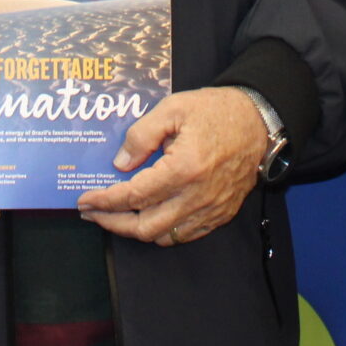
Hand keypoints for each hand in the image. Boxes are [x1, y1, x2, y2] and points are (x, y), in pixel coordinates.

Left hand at [76, 88, 263, 246]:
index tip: (85, 200)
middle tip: (94, 212)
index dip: (105, 201)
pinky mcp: (220, 215)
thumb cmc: (217, 111)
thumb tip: (120, 164)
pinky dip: (161, 232)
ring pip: (163, 237)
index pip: (133, 195)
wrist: (260, 123)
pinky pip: (184, 235)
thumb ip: (142, 135)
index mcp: (183, 168)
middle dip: (112, 223)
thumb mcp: (174, 108)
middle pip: (144, 227)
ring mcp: (210, 210)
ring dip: (135, 230)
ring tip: (117, 215)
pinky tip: (148, 216)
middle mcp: (196, 196)